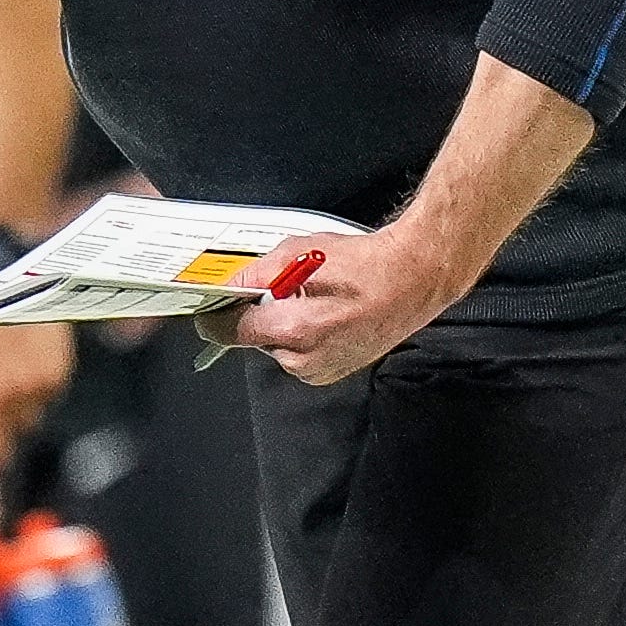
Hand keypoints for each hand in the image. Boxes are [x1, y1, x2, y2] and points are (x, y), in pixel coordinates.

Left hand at [219, 222, 464, 386]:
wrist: (414, 278)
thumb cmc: (367, 265)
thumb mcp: (300, 253)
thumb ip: (256, 273)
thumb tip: (229, 285)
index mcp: (293, 330)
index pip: (231, 332)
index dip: (217, 316)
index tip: (211, 307)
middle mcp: (305, 359)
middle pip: (256, 338)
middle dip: (262, 313)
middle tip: (287, 287)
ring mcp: (321, 370)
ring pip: (279, 346)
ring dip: (285, 324)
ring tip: (316, 298)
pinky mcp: (334, 371)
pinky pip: (302, 353)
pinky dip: (305, 333)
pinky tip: (328, 312)